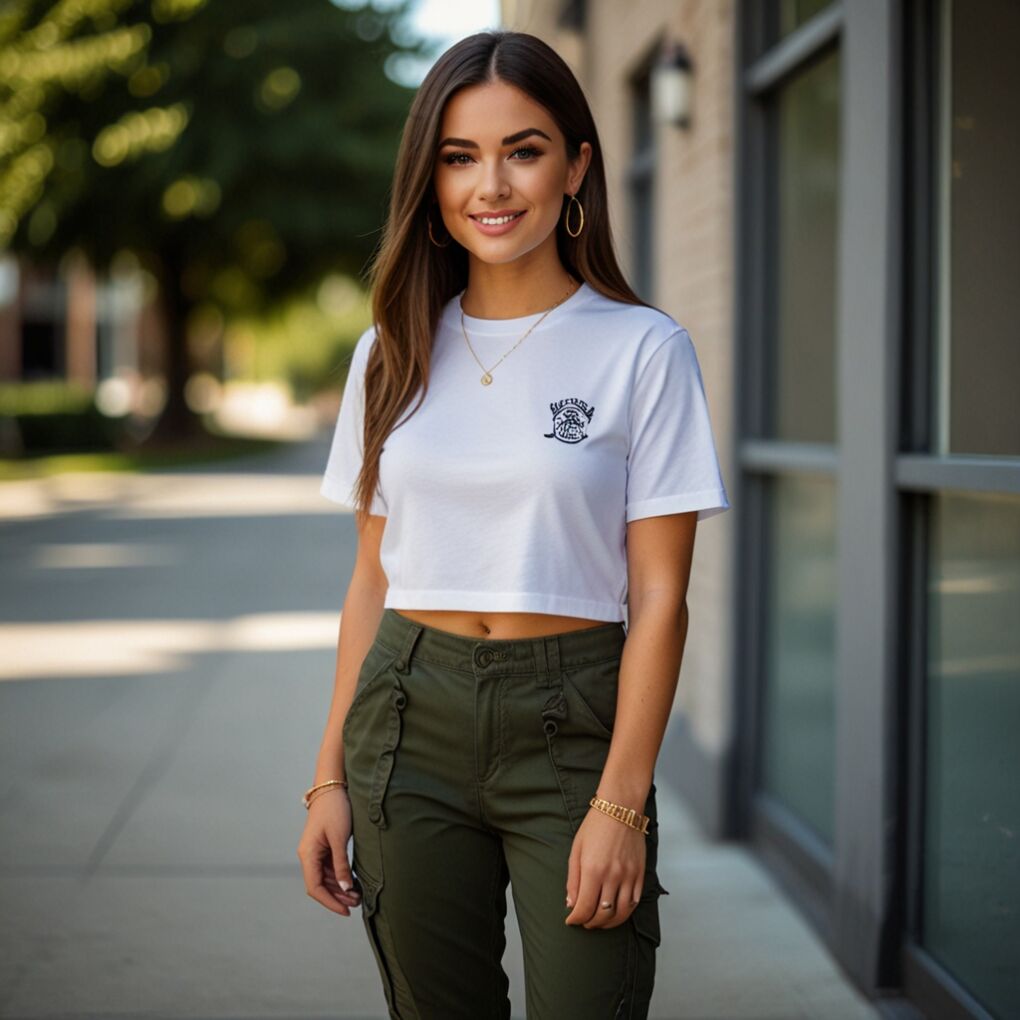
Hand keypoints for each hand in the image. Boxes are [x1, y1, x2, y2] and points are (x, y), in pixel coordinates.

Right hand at [296, 788, 361, 915]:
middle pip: (320, 885)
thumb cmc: (335, 809)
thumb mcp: (339, 838)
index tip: (346, 911)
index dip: (330, 902)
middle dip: (338, 896)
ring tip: (358, 896)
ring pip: (326, 878)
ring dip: (340, 888)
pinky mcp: (324, 848)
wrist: (332, 788)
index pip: (315, 887)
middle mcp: (309, 856)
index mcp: (308, 855)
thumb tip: (344, 887)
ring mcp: (316, 852)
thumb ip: (340, 864)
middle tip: (357, 903)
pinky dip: (341, 877)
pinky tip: (354, 883)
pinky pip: (330, 869)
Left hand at [563, 807, 645, 928]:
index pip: (584, 908)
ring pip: (621, 913)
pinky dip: (625, 912)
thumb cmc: (595, 826)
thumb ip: (573, 879)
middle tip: (584, 922)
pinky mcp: (640, 873)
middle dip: (591, 923)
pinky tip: (616, 912)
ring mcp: (629, 876)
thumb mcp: (576, 850)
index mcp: (593, 870)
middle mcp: (612, 876)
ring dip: (609, 923)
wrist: (620, 808)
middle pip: (603, 914)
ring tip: (600, 922)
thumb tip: (571, 904)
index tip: (571, 921)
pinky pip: (635, 902)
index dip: (576, 919)